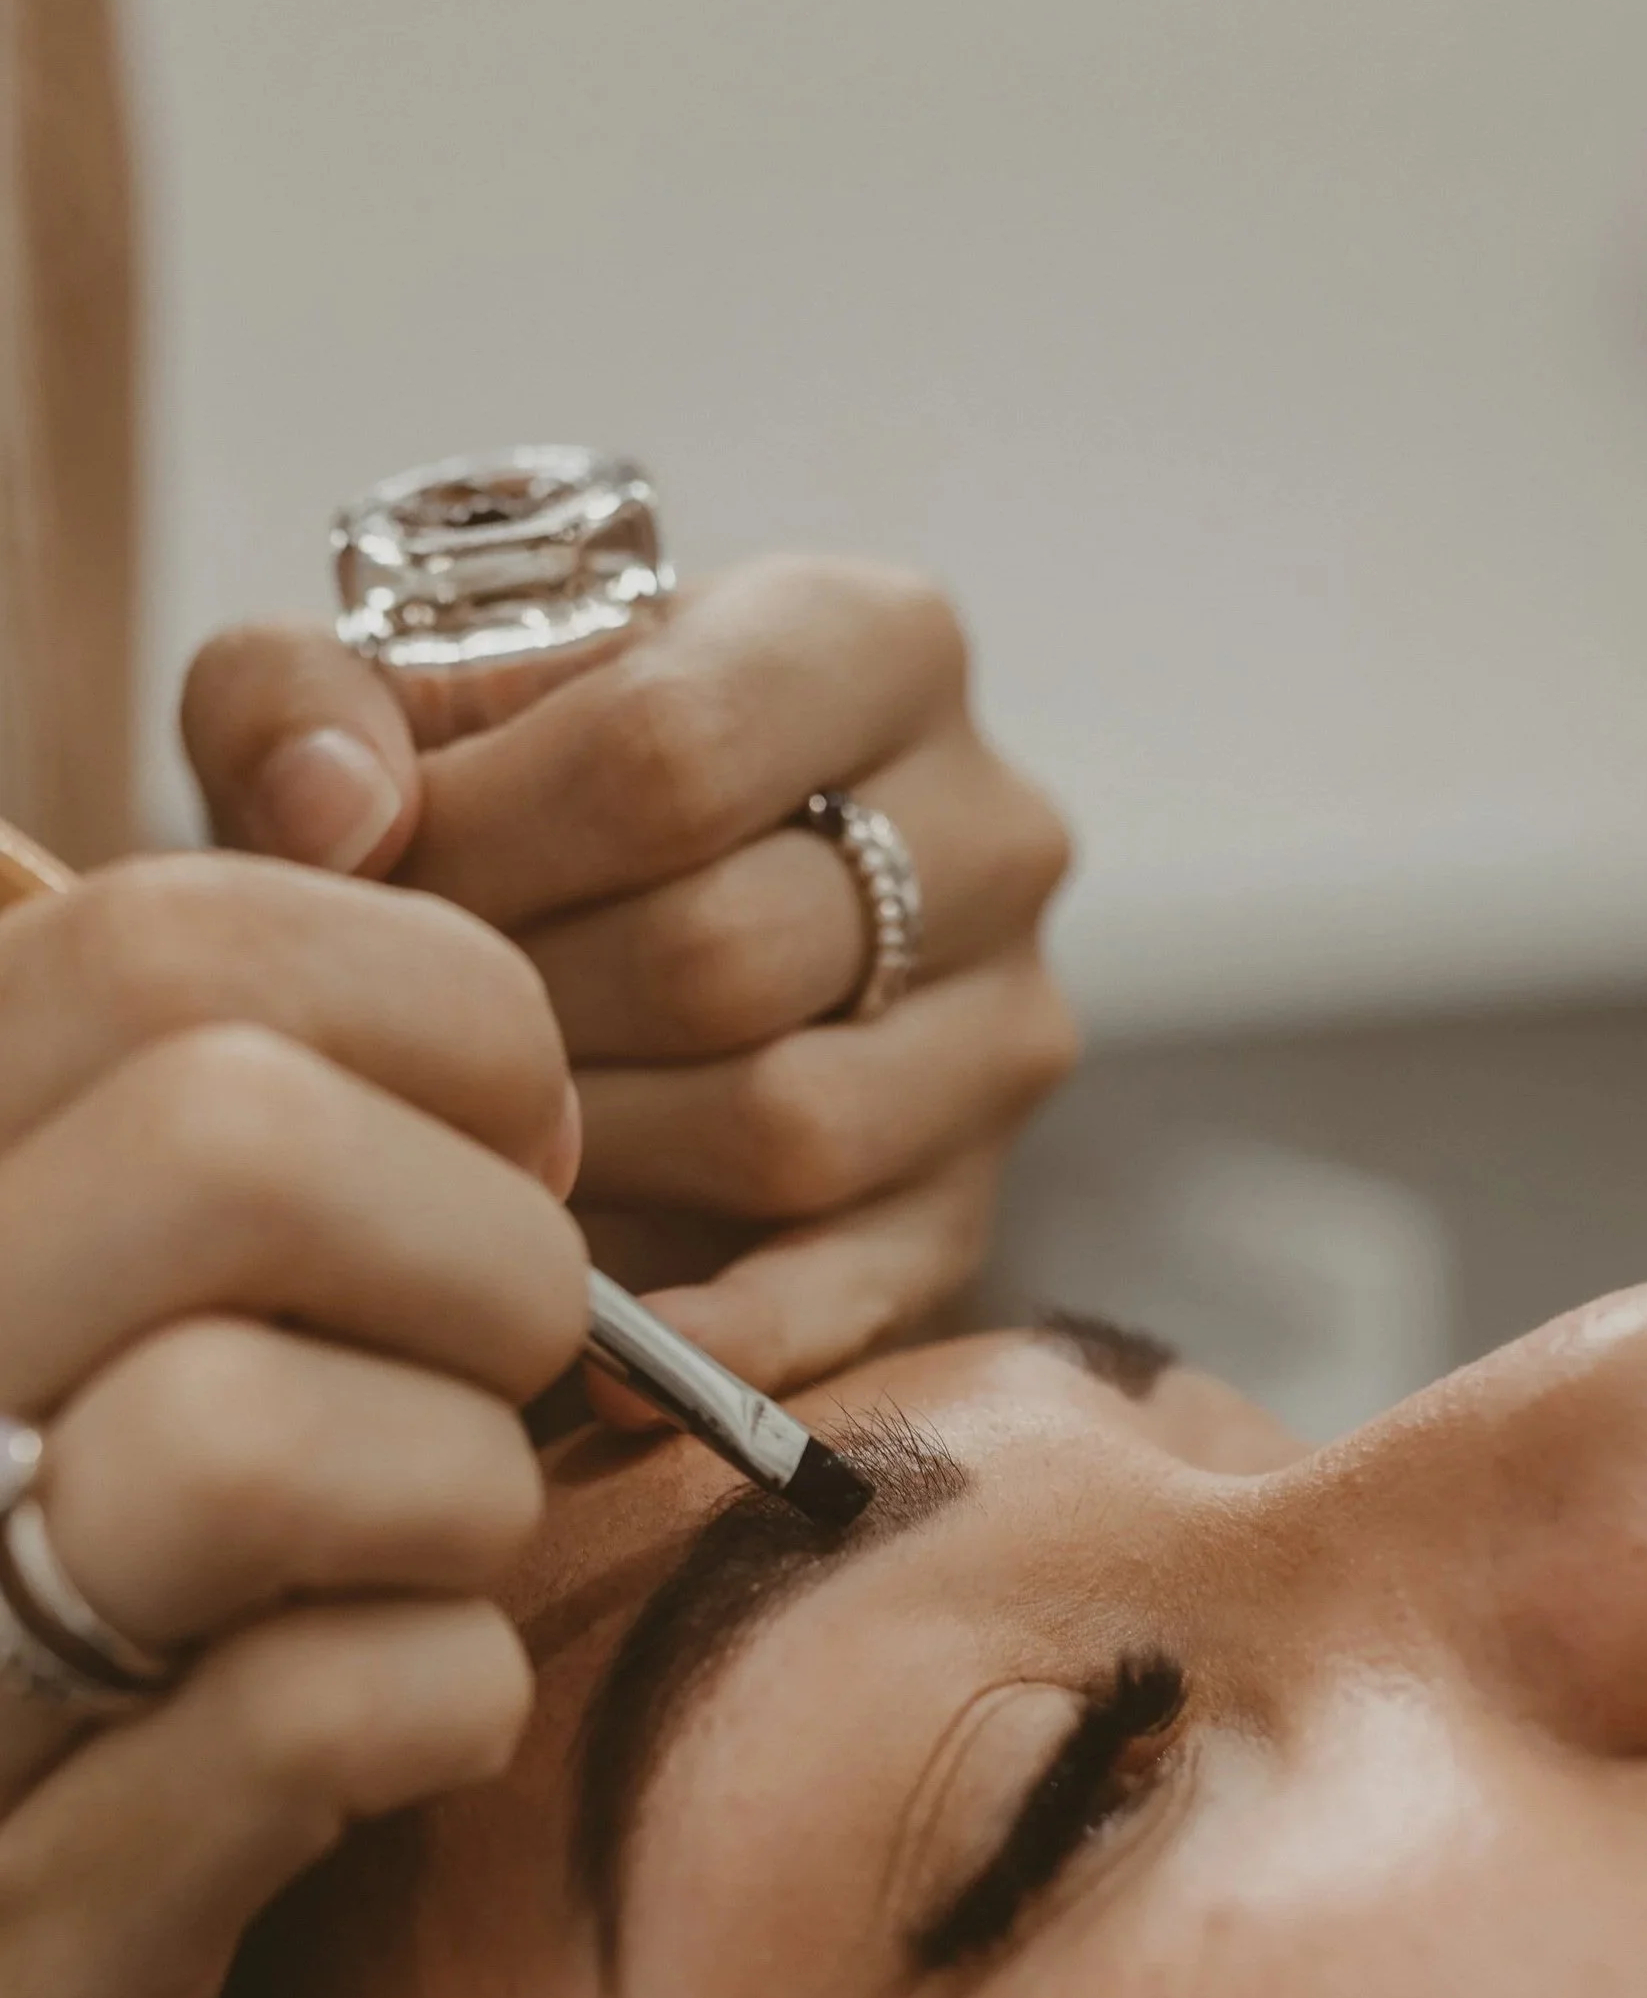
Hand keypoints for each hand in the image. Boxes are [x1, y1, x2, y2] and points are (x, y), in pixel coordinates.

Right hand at [0, 857, 583, 1997]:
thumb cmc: (61, 1567)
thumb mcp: (92, 1259)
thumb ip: (182, 1047)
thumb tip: (337, 777)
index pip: (165, 944)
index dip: (439, 1015)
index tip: (512, 1136)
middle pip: (236, 1146)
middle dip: (485, 1249)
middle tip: (514, 1352)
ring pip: (267, 1430)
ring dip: (459, 1488)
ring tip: (430, 1552)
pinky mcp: (23, 1915)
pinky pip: (340, 1700)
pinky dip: (447, 1696)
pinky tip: (402, 1722)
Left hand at [183, 556, 1078, 1399]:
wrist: (596, 956)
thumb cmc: (491, 816)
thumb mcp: (369, 719)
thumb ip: (292, 707)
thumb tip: (337, 815)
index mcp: (871, 642)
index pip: (675, 746)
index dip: (481, 840)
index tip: (366, 891)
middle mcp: (991, 830)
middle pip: (729, 951)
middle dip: (522, 1017)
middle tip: (403, 1044)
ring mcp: (1003, 1028)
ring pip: (795, 1123)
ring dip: (593, 1158)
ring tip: (474, 1146)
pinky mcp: (976, 1200)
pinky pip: (860, 1286)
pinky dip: (723, 1333)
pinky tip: (599, 1355)